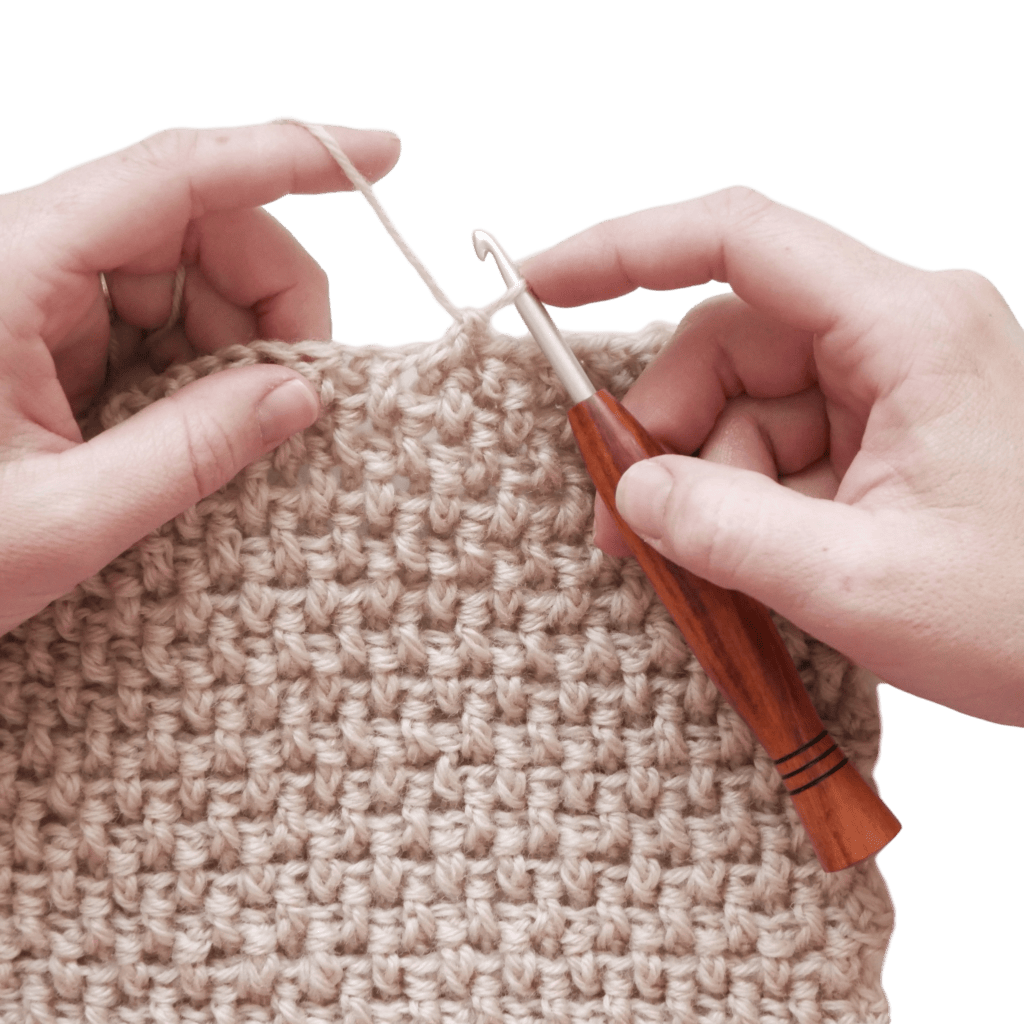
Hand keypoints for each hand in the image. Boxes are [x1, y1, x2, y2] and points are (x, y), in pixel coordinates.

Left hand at [0, 119, 400, 634]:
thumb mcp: (65, 518)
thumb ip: (193, 452)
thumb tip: (303, 394)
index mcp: (13, 271)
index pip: (175, 177)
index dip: (288, 157)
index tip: (380, 157)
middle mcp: (28, 257)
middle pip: (196, 226)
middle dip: (272, 297)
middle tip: (307, 390)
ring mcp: (41, 292)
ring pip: (188, 276)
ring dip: (240, 344)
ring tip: (244, 430)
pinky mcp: (52, 331)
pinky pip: (160, 322)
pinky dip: (205, 369)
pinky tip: (206, 425)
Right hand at [522, 185, 1023, 726]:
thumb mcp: (860, 583)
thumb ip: (725, 532)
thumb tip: (629, 495)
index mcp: (905, 327)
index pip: (738, 239)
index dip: (624, 250)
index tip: (538, 286)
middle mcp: (897, 332)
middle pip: (726, 345)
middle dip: (662, 434)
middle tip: (620, 526)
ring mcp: (892, 384)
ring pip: (745, 407)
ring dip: (703, 485)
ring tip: (693, 573)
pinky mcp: (887, 433)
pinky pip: (780, 448)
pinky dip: (743, 504)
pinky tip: (746, 568)